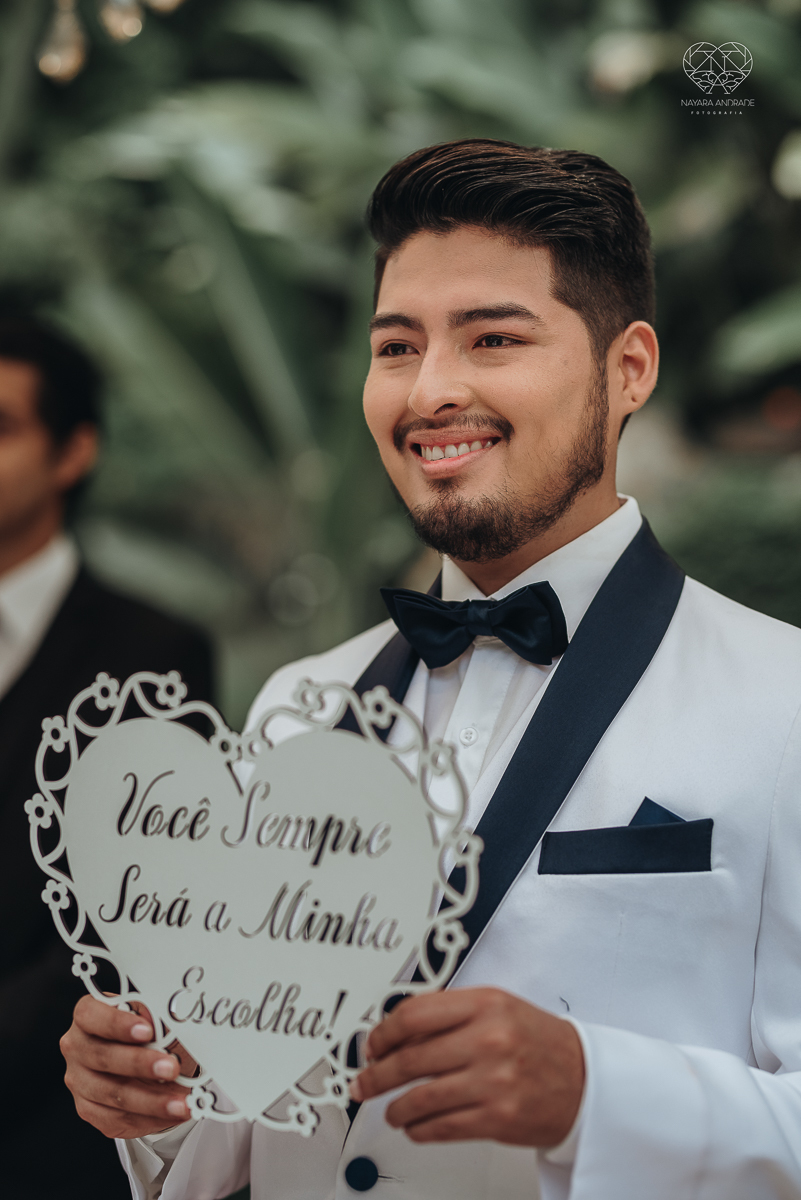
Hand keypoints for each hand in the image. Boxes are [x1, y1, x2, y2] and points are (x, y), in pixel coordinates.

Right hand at [61, 995, 196, 1138]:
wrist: (137, 1059)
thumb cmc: (142, 1030)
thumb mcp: (149, 1017)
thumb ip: (154, 1019)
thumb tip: (175, 1027)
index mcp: (87, 1016)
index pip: (91, 1015)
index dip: (118, 1023)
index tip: (148, 1030)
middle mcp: (77, 1048)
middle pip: (103, 1057)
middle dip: (141, 1064)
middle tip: (172, 1068)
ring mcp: (79, 1081)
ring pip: (113, 1093)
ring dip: (151, 1100)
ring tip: (180, 1102)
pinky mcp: (88, 1109)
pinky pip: (117, 1118)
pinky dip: (149, 1117)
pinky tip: (171, 1114)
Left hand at [350, 988, 583, 1146]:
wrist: (585, 1079)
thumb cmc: (537, 1042)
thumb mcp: (498, 1008)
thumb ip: (451, 1015)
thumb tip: (398, 1032)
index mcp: (485, 1004)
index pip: (414, 1015)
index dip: (383, 1034)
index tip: (373, 1046)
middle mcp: (487, 1039)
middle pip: (410, 1059)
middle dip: (377, 1075)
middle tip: (363, 1083)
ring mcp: (492, 1081)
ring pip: (420, 1098)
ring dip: (395, 1108)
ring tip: (389, 1110)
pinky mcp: (497, 1118)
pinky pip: (441, 1127)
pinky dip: (419, 1130)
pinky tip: (414, 1126)